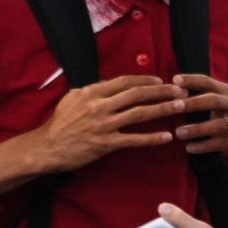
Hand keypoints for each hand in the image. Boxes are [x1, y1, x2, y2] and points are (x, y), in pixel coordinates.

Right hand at [0, 75, 185, 188]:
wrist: (47, 147)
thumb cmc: (59, 123)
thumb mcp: (71, 98)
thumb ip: (91, 90)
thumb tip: (109, 84)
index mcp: (92, 92)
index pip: (125, 81)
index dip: (146, 80)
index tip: (161, 81)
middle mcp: (100, 106)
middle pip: (137, 94)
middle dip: (161, 91)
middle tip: (180, 91)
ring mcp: (104, 125)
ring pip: (139, 114)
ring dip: (162, 109)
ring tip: (180, 107)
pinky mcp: (105, 144)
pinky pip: (134, 140)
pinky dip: (151, 138)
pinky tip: (167, 137)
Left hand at [173, 74, 227, 165]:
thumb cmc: (217, 119)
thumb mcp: (208, 106)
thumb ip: (193, 98)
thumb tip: (170, 90)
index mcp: (226, 91)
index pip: (208, 82)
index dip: (192, 80)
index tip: (174, 80)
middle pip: (214, 100)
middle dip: (193, 103)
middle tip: (174, 106)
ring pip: (219, 125)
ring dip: (196, 129)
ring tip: (178, 133)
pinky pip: (221, 143)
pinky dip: (203, 146)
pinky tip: (189, 148)